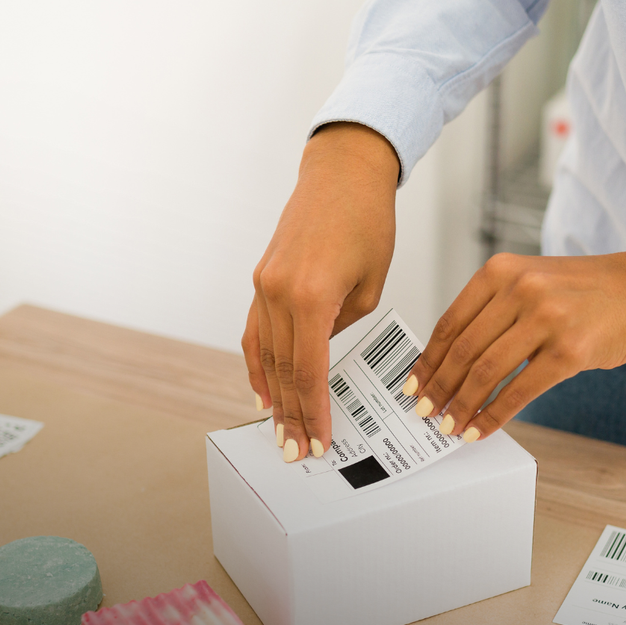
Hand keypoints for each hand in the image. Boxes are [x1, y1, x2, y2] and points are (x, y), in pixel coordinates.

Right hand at [243, 123, 399, 461]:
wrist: (342, 172)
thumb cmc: (368, 221)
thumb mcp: (371, 284)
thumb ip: (344, 325)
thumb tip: (324, 355)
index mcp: (311, 296)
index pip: (308, 371)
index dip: (312, 412)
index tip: (319, 441)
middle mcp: (278, 292)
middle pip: (281, 370)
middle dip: (290, 416)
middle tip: (296, 452)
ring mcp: (263, 284)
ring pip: (263, 355)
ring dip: (271, 397)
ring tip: (278, 432)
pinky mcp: (261, 278)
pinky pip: (254, 331)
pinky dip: (256, 364)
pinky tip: (262, 391)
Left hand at [402, 246, 625, 441]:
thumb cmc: (587, 292)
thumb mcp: (532, 282)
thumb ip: (495, 311)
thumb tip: (452, 361)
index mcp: (501, 270)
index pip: (451, 322)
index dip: (428, 360)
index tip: (414, 384)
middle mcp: (520, 289)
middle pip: (463, 350)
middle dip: (439, 388)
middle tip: (426, 412)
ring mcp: (546, 319)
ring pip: (486, 372)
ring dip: (462, 406)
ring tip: (450, 427)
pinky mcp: (569, 351)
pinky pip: (519, 391)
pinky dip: (494, 415)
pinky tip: (481, 429)